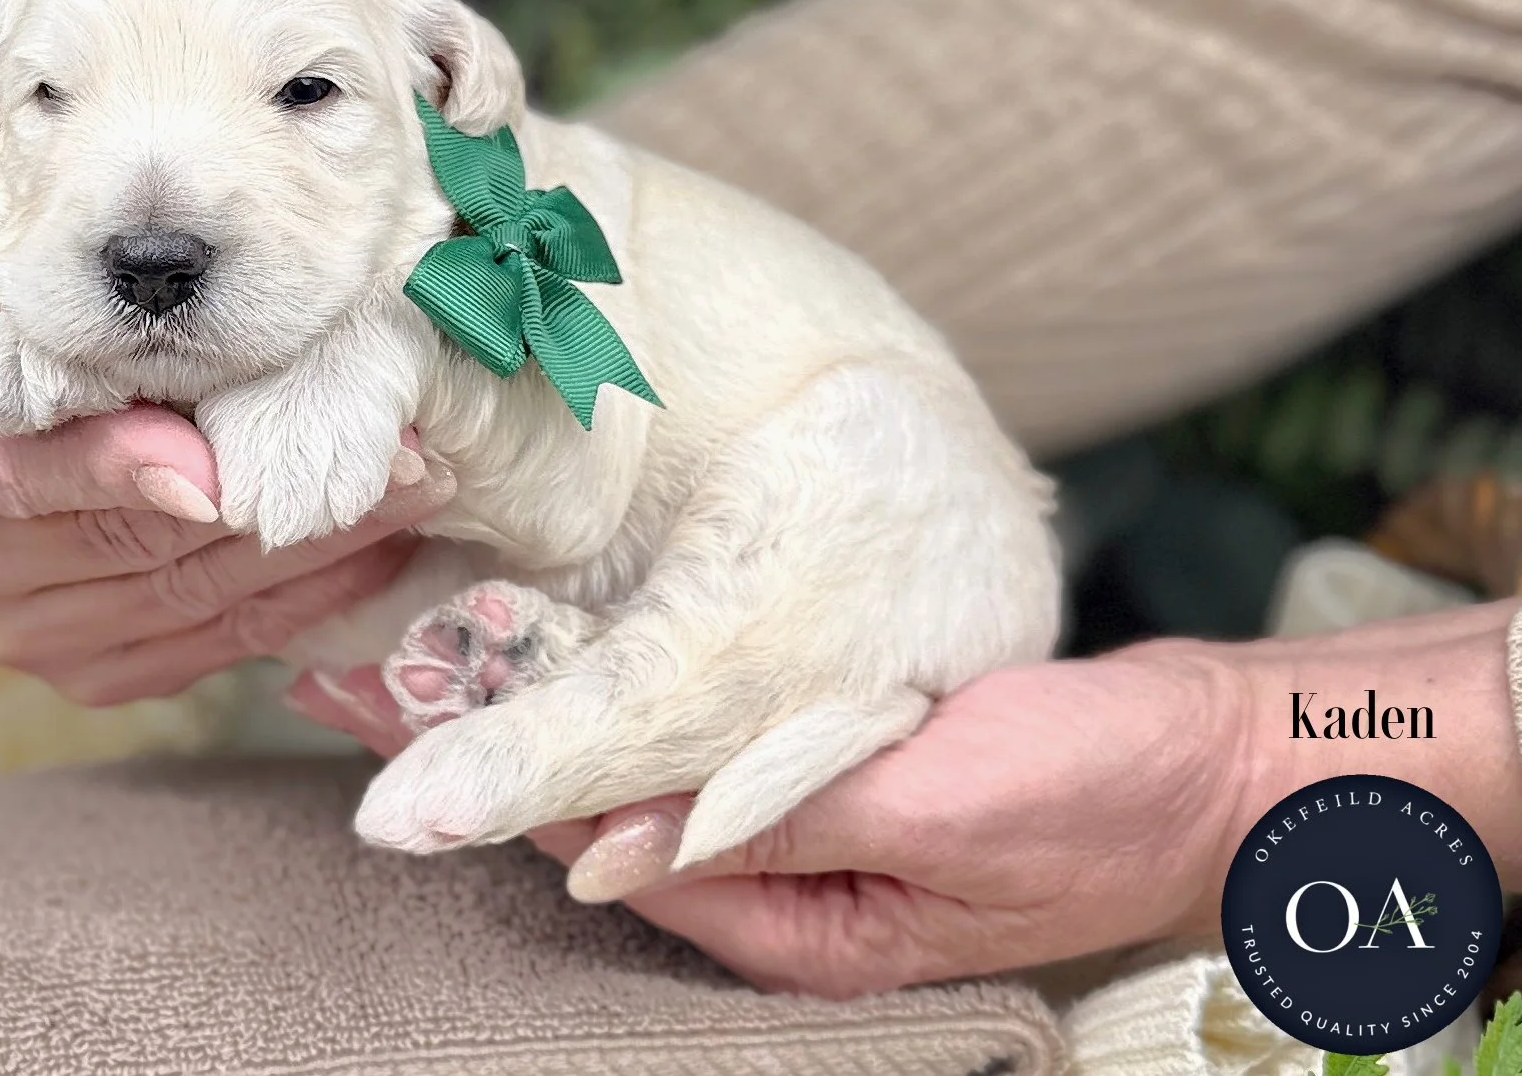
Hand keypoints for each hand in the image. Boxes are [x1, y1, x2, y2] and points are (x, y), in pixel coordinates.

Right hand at [0, 218, 455, 705]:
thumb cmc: (9, 298)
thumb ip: (8, 288)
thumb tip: (95, 313)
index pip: (17, 471)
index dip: (117, 468)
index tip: (216, 467)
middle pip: (128, 546)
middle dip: (267, 496)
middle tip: (392, 452)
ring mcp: (27, 629)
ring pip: (189, 599)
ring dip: (317, 548)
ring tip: (419, 488)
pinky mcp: (96, 670)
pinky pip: (216, 644)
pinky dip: (306, 599)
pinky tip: (384, 550)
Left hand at [285, 600, 1521, 996]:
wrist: (1204, 762)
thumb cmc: (1084, 795)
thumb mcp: (927, 809)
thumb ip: (771, 821)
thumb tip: (608, 846)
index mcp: (788, 925)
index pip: (599, 858)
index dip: (489, 789)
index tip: (381, 719)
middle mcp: (774, 886)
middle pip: (595, 815)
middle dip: (479, 748)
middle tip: (356, 672)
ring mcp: (796, 825)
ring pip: (634, 769)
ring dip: (533, 709)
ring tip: (418, 645)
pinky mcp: (823, 766)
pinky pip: (698, 736)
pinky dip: (623, 692)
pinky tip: (559, 636)